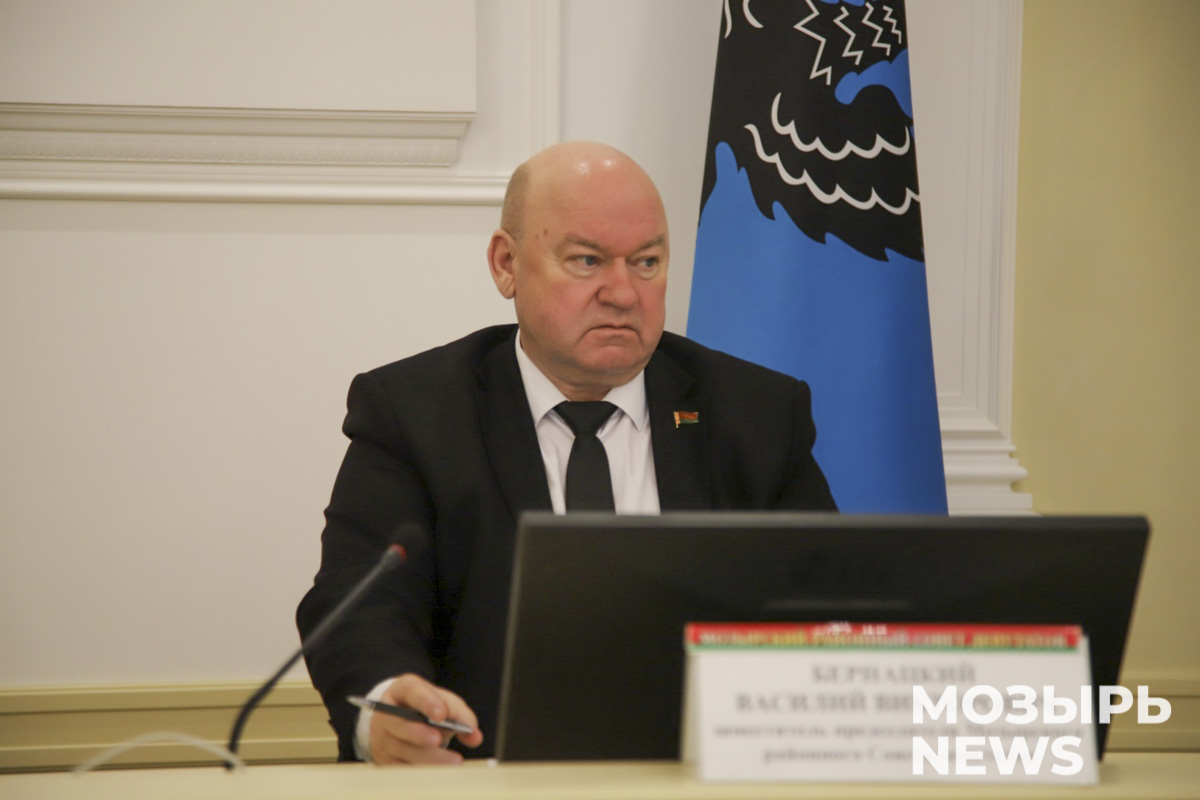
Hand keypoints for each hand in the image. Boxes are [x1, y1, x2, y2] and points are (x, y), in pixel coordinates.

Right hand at [368, 673, 483, 764]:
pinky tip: (439, 772)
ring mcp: (382, 738)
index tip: (441, 714)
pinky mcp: (384, 760)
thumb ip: (460, 714)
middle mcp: (387, 713)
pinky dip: (421, 770)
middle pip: (400, 724)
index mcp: (402, 690)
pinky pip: (401, 768)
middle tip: (439, 740)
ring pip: (402, 749)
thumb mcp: (442, 703)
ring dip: (428, 757)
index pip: (410, 690)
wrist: (400, 722)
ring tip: (452, 761)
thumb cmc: (424, 710)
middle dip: (420, 733)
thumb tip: (474, 735)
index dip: (425, 702)